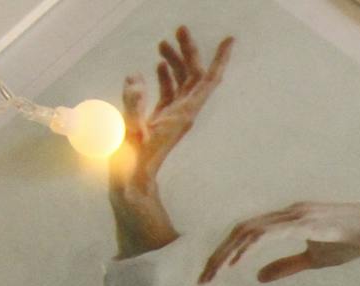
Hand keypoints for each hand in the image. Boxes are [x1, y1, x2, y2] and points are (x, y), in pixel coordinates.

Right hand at [117, 27, 232, 186]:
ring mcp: (174, 117)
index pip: (208, 81)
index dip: (219, 59)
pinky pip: (170, 94)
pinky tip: (157, 66)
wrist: (134, 183)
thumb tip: (134, 77)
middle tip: (180, 28)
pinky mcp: (163, 120)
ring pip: (181, 83)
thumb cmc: (134, 162)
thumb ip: (132, 104)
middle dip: (190, 51)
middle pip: (194, 76)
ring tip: (164, 42)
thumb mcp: (130, 131)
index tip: (228, 40)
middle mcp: (185, 113)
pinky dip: (166, 77)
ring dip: (175, 61)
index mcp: (184, 114)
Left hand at [201, 202, 359, 283]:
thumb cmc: (352, 240)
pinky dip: (249, 247)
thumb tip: (257, 277)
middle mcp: (284, 213)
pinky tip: (237, 262)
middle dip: (218, 254)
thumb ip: (285, 266)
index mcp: (285, 221)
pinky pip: (269, 233)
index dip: (225, 253)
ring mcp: (293, 215)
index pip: (246, 235)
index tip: (212, 276)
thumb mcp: (314, 259)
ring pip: (248, 231)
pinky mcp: (304, 221)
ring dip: (227, 252)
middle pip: (239, 231)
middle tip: (202, 279)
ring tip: (213, 274)